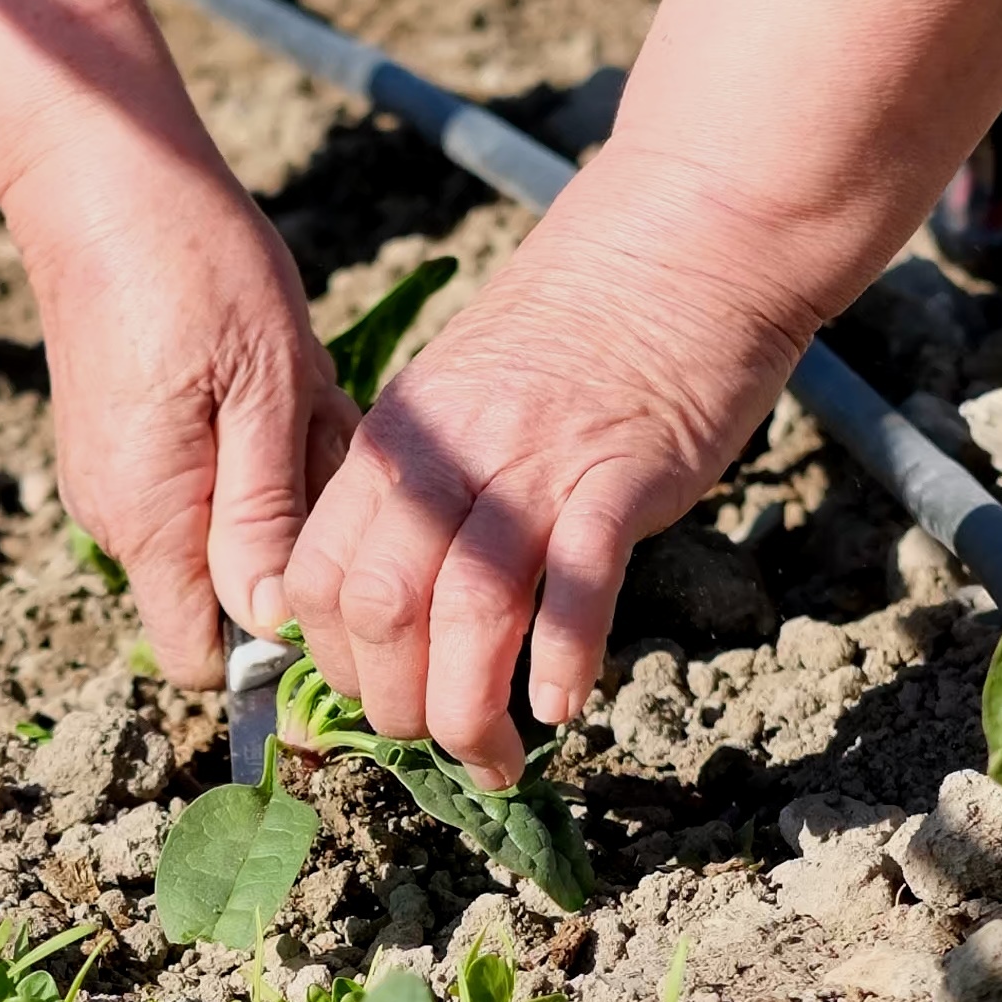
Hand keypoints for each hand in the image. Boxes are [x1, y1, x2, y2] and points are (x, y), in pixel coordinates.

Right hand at [13, 158, 357, 687]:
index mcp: (149, 519)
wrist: (104, 177)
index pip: (203, 658)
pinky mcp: (125, 438)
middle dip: (292, 531)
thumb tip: (272, 622)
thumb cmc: (192, 268)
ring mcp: (116, 477)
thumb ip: (264, 514)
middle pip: (226, 588)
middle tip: (317, 430)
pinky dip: (250, 439)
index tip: (328, 565)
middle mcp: (118, 516)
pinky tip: (266, 373)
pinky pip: (203, 474)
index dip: (272, 640)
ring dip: (279, 475)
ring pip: (223, 523)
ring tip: (294, 387)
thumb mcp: (263, 387)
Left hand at [285, 201, 813, 788]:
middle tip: (437, 743)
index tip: (372, 700)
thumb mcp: (457, 398)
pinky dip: (563, 658)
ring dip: (472, 710)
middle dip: (395, 705)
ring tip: (497, 758)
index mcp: (393, 440)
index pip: (318, 575)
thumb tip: (394, 604)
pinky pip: (575, 585)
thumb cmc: (573, 334)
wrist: (683, 243)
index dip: (333, 662)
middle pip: (380, 607)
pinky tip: (566, 707)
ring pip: (466, 613)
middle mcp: (447, 455)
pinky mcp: (620, 475)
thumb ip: (420, 489)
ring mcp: (533, 464)